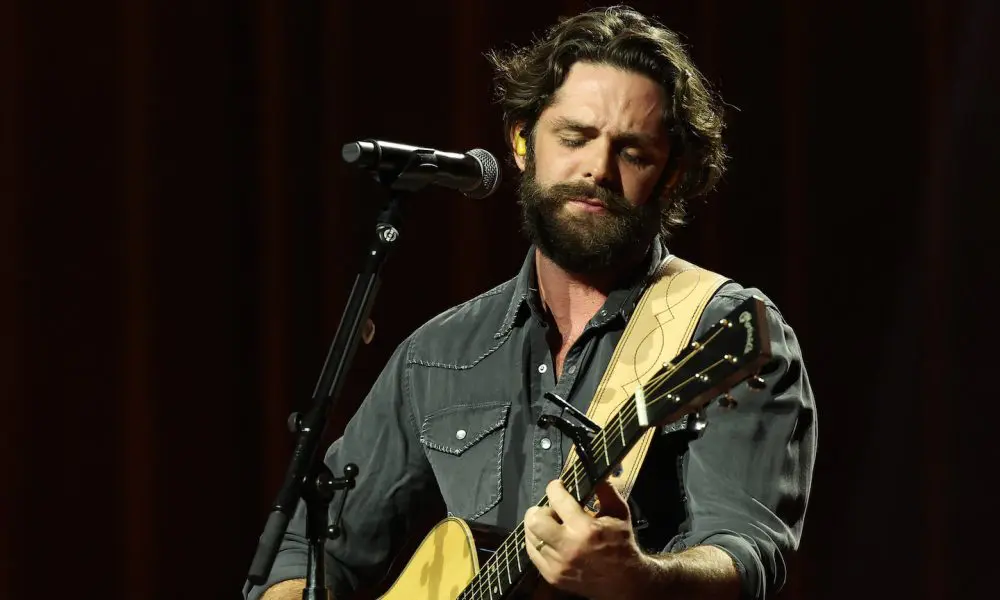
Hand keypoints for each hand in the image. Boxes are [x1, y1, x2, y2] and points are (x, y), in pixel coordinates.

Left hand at [523, 479, 647, 599]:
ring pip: (531, 536)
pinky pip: (532, 553)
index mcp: (586, 529)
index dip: (554, 487)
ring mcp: (558, 564)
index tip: (557, 486)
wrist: (625, 581)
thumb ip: (605, 490)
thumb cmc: (621, 543)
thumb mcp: (619, 513)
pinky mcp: (552, 576)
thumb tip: (592, 471)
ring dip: (537, 525)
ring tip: (549, 523)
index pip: (558, 499)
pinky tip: (547, 538)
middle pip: (535, 520)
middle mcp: (569, 547)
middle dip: (540, 509)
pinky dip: (536, 541)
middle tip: (551, 509)